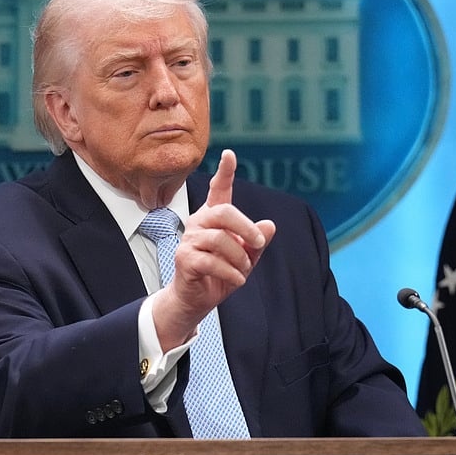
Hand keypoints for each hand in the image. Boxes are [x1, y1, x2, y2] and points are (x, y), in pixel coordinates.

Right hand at [153, 149, 276, 348]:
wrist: (197, 300)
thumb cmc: (220, 274)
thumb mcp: (246, 258)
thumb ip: (257, 242)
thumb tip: (270, 226)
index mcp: (213, 217)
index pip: (218, 190)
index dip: (224, 172)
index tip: (230, 154)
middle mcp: (198, 222)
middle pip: (224, 212)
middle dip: (247, 227)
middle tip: (259, 243)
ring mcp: (189, 240)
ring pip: (220, 239)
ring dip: (240, 257)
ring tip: (244, 270)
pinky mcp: (185, 259)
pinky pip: (212, 261)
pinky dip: (231, 273)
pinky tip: (237, 280)